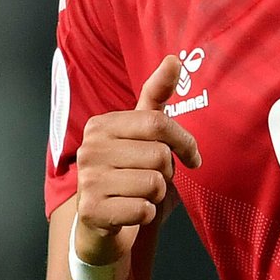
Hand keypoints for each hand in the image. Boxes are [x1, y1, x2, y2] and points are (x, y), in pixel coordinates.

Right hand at [73, 55, 201, 263]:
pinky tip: (131, 211)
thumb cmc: (128, 171)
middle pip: (159, 156)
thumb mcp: (142, 132)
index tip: (192, 157)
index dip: (185, 142)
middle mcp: (90, 148)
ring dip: (157, 195)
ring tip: (139, 194)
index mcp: (102, 124)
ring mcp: (87, 180)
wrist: (101, 222)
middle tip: (152, 179)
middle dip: (167, 173)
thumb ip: (156, 96)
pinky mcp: (92, 210)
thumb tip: (173, 58)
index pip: (158, 123)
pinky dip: (146, 214)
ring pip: (154, 185)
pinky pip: (143, 210)